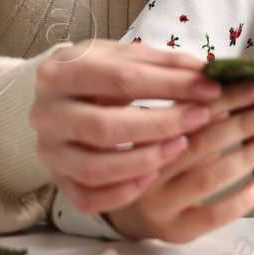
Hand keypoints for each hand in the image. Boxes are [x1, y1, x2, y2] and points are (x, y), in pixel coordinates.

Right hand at [30, 40, 223, 214]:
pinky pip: (88, 198)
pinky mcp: (57, 180)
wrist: (60, 96)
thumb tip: (206, 74)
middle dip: (160, 125)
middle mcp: (45, 114)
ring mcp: (49, 151)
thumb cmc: (97, 73)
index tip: (208, 88)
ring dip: (145, 161)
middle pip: (105, 128)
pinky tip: (153, 177)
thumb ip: (163, 64)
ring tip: (181, 146)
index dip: (169, 85)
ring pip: (95, 169)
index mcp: (59, 72)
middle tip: (200, 118)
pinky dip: (123, 193)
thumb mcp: (123, 56)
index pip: (120, 78)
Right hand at [105, 89, 253, 243]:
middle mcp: (146, 170)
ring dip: (245, 157)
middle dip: (241, 125)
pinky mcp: (175, 230)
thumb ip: (195, 107)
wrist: (128, 209)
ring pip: (207, 178)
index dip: (224, 98)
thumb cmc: (157, 158)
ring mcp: (159, 203)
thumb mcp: (166, 127)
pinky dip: (242, 200)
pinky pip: (212, 216)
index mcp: (142, 134)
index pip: (187, 111)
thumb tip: (241, 86)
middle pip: (198, 144)